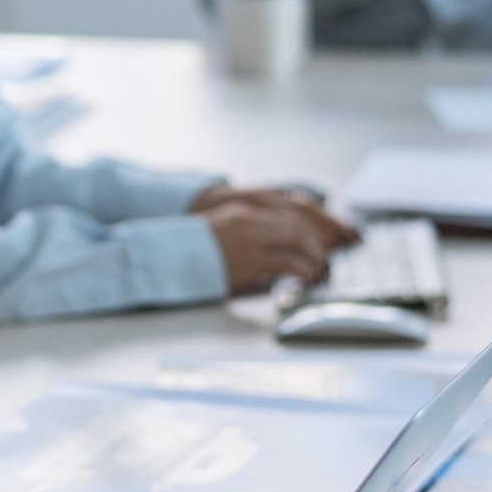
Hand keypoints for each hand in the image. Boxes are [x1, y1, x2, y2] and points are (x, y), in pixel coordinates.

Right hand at [194, 188, 358, 293]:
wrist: (169, 259)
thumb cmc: (194, 250)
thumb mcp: (224, 229)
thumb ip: (250, 230)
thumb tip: (279, 244)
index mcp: (245, 212)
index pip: (291, 214)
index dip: (312, 229)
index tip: (320, 241)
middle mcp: (250, 223)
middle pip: (299, 228)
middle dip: (317, 244)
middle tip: (322, 258)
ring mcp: (250, 243)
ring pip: (298, 244)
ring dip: (313, 260)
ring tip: (315, 271)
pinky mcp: (249, 264)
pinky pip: (288, 265)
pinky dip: (302, 272)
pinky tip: (304, 279)